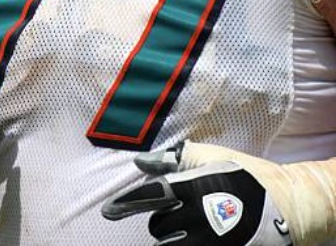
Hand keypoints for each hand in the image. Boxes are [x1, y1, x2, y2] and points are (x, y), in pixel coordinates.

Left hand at [102, 142, 291, 245]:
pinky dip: (186, 245)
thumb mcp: (212, 158)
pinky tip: (193, 239)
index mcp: (195, 187)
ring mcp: (210, 242)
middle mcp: (199, 217)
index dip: (125, 204)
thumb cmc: (247, 175)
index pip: (151, 196)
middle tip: (180, 215)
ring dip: (172, 240)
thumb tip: (140, 161)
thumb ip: (174, 159)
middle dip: (162, 222)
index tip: (108, 212)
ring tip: (191, 230)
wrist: (287, 205)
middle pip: (158, 228)